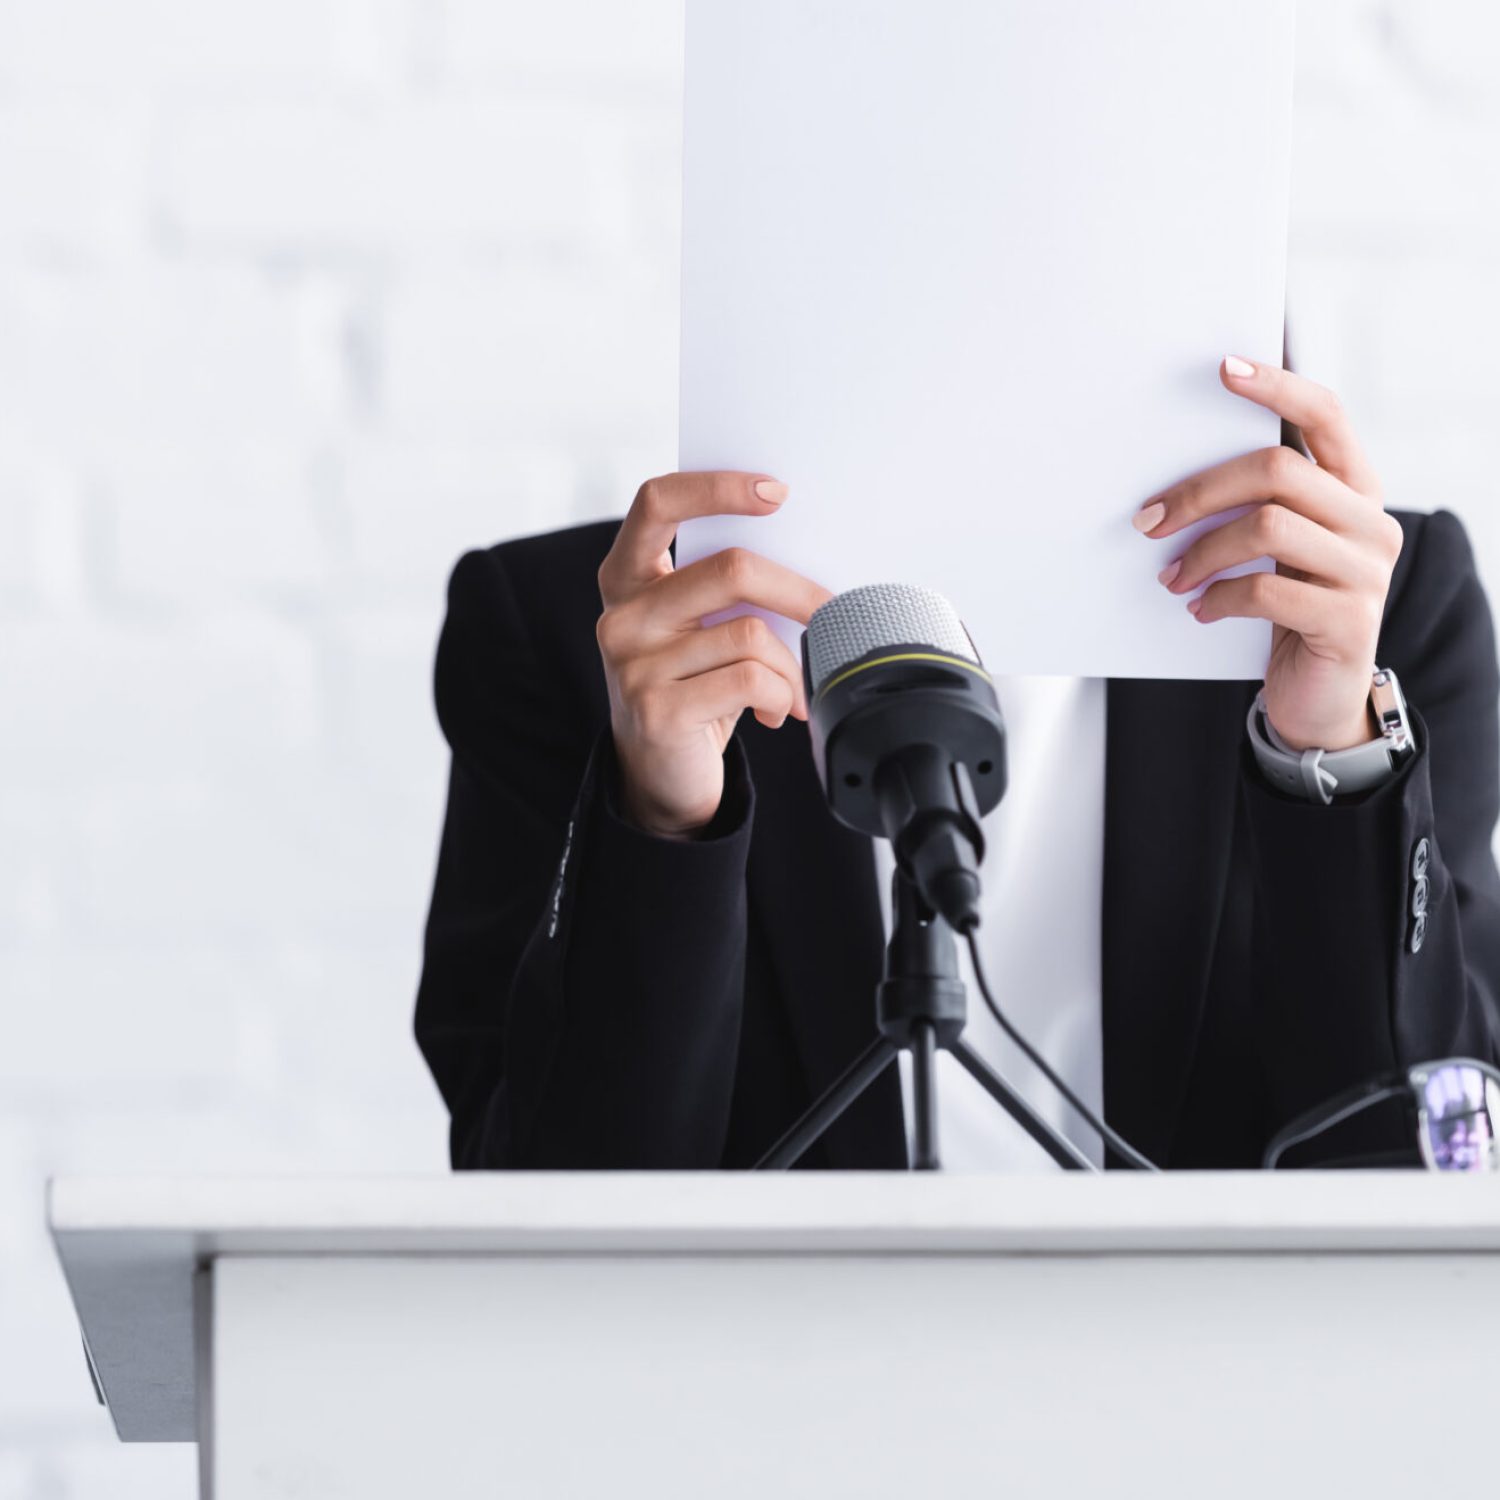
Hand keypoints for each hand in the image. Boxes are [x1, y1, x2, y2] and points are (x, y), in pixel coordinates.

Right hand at [596, 472, 831, 837]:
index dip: (717, 487)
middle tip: (831, 611)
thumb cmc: (695, 688)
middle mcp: (623, 614)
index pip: (658, 502)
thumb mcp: (701, 630)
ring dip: (792, 666)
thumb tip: (811, 564)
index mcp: (628, 577)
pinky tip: (776, 713)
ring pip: (751, 633)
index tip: (777, 492)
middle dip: (798, 591)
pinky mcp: (657, 709)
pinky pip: (750, 680)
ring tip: (794, 689)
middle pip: (732, 568)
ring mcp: (633, 663)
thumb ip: (728, 591)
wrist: (662, 776)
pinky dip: (781, 696)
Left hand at [1133, 357, 1403, 750]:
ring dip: (1202, 553)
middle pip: (1278, 470)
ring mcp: (1367, 569)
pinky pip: (1268, 590)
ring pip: (1268, 527)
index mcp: (1354, 487)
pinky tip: (1200, 610)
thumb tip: (1175, 475)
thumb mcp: (1279, 548)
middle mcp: (1371, 519)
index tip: (1224, 369)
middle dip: (1200, 492)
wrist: (1317, 692)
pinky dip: (1220, 598)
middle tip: (1149, 521)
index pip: (1327, 415)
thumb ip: (1260, 504)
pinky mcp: (1348, 619)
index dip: (1277, 388)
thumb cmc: (1287, 606)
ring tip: (1171, 578)